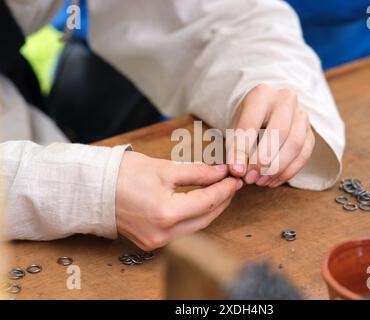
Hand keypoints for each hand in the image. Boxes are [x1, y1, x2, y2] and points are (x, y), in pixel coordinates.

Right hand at [116, 151, 242, 249]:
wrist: (93, 188)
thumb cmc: (123, 174)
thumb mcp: (164, 168)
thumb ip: (197, 172)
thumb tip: (220, 173)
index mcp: (166, 213)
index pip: (207, 201)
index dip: (224, 188)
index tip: (234, 178)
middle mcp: (163, 233)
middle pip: (206, 218)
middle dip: (222, 200)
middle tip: (231, 184)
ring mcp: (156, 241)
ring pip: (196, 227)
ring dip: (210, 210)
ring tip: (219, 192)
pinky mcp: (151, 242)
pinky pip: (182, 231)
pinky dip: (194, 218)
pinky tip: (200, 204)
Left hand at [228, 84, 314, 187]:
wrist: (264, 113)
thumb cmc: (246, 121)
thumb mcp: (233, 130)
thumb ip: (233, 148)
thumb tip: (237, 171)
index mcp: (261, 94)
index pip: (251, 123)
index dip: (242, 150)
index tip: (236, 171)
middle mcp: (285, 100)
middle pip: (279, 132)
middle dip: (263, 161)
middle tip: (250, 178)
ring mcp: (301, 115)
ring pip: (295, 144)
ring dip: (277, 168)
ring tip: (260, 181)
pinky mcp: (310, 132)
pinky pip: (304, 155)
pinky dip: (288, 172)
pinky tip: (272, 181)